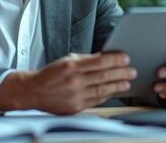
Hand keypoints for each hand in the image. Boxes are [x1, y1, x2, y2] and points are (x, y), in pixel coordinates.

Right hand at [0, 52, 135, 114]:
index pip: (99, 62)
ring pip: (102, 90)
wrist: (33, 92)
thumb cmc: (51, 74)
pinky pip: (96, 100)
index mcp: (71, 67)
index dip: (115, 59)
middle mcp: (74, 82)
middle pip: (103, 77)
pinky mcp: (76, 107)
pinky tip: (114, 91)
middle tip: (132, 70)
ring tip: (127, 82)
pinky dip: (107, 95)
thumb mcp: (66, 61)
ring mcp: (75, 96)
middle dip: (121, 73)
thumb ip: (85, 60)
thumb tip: (105, 57)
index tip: (126, 58)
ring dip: (118, 86)